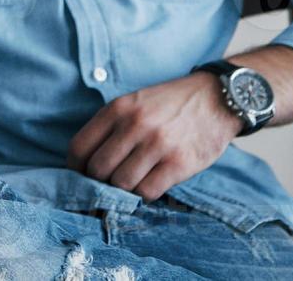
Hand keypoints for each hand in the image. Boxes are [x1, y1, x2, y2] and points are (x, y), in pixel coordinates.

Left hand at [66, 72, 242, 201]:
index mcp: (118, 108)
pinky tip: (149, 185)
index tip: (79, 175)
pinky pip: (148, 192)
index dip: (74, 167)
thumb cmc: (171, 103)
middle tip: (106, 184)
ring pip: (122, 184)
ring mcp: (157, 145)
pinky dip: (143, 195)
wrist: (217, 98)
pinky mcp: (179, 163)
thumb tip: (86, 161)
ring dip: (122, 190)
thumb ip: (112, 126)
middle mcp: (135, 125)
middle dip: (98, 182)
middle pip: (98, 169)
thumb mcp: (135, 101)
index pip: (80, 146)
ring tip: (130, 184)